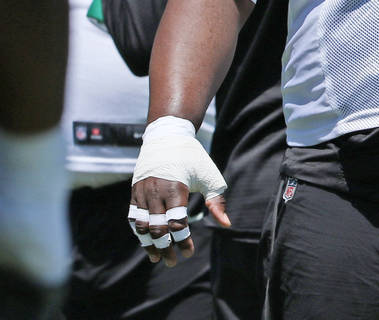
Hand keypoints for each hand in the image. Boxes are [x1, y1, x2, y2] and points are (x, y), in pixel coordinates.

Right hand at [129, 117, 229, 266]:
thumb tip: (226, 224)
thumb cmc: (193, 158)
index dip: (182, 241)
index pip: (177, 223)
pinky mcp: (134, 191)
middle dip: (165, 248)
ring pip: (141, 225)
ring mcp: (142, 192)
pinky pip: (132, 216)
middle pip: (158, 229)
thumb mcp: (210, 176)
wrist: (167, 137)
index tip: (188, 253)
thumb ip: (217, 201)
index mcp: (176, 189)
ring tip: (156, 258)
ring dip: (148, 244)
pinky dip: (138, 231)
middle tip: (173, 262)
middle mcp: (156, 192)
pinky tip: (146, 241)